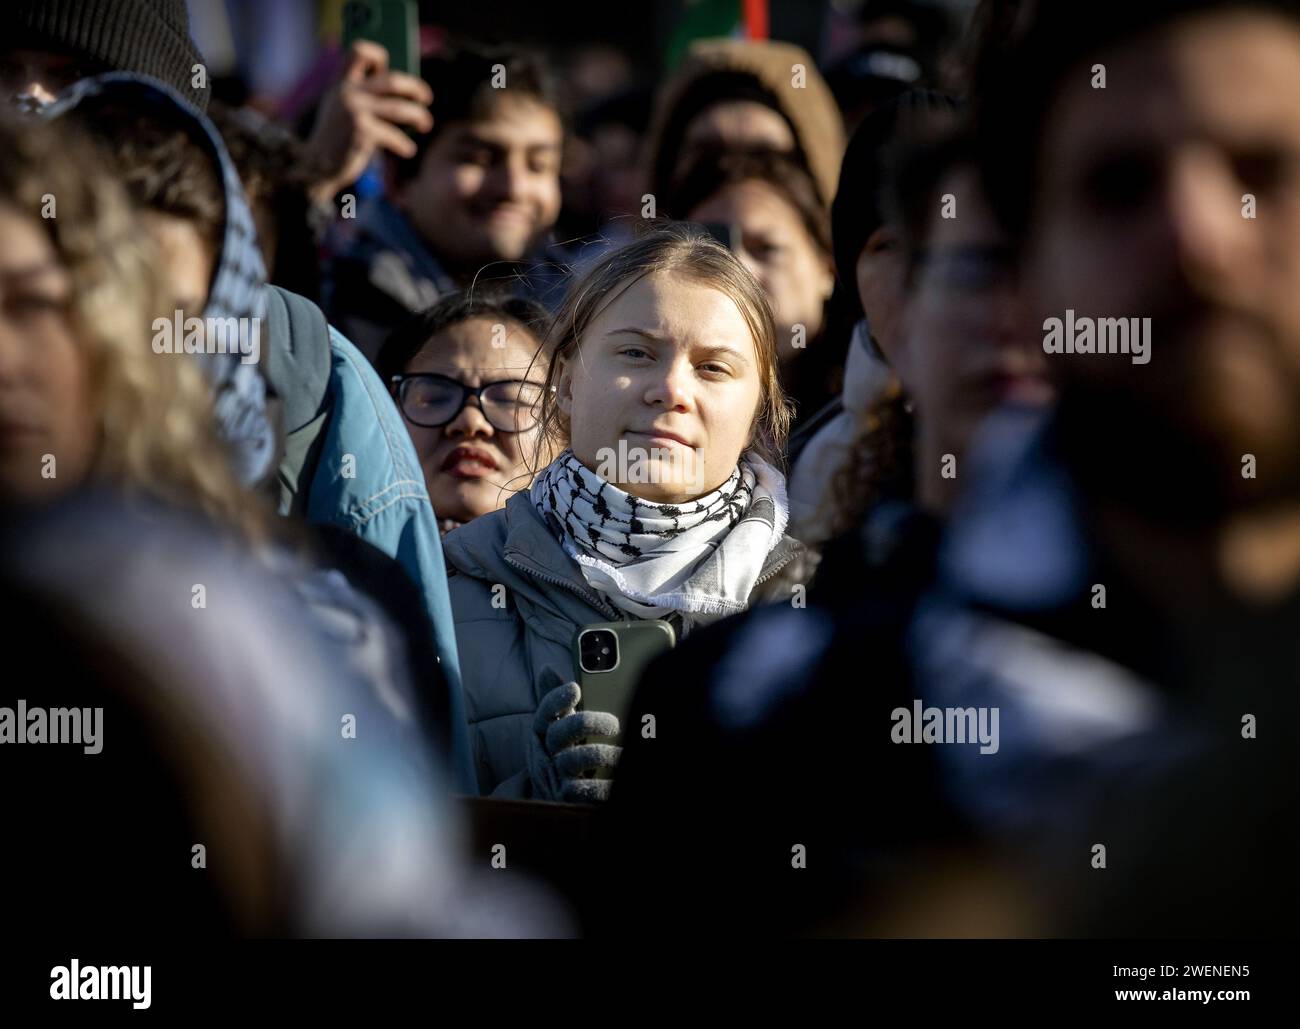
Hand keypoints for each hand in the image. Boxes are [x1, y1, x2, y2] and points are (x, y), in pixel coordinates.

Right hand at [305, 40, 433, 202]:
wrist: (315, 166)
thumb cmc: (337, 138)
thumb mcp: (343, 108)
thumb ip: (363, 95)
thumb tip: (404, 92)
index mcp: (341, 82)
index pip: (359, 51)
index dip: (378, 56)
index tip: (389, 70)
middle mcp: (348, 92)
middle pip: (393, 80)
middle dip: (415, 87)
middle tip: (426, 98)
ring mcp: (355, 111)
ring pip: (400, 108)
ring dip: (419, 116)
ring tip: (426, 124)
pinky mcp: (362, 132)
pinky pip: (394, 135)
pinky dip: (404, 144)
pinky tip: (408, 150)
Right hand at [527, 682, 620, 802]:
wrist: (554, 797)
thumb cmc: (562, 754)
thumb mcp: (557, 728)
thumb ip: (555, 701)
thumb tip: (546, 669)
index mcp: (544, 732)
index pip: (545, 712)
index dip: (557, 700)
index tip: (575, 688)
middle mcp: (547, 752)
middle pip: (560, 733)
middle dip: (588, 723)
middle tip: (615, 723)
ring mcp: (556, 776)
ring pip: (573, 760)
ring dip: (602, 755)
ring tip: (623, 755)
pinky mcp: (567, 798)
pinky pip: (583, 792)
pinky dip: (602, 787)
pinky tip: (618, 783)